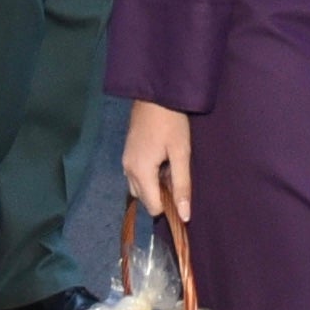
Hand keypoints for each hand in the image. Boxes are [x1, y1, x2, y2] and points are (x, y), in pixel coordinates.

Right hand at [123, 97, 194, 224]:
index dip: (170, 205)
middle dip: (161, 195)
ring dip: (154, 186)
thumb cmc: (171, 122)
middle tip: (177, 176)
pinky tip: (161, 161)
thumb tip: (184, 216)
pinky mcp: (127, 153)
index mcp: (140, 172)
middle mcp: (128, 170)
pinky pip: (135, 176)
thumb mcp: (181, 153)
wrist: (155, 93)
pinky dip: (148, 176)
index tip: (183, 192)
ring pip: (139, 188)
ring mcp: (125, 161)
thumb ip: (182, 185)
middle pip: (145, 199)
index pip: (154, 207)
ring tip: (169, 168)